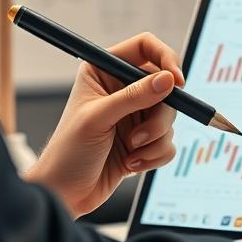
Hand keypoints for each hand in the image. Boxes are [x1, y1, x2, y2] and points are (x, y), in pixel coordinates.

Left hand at [23, 33, 184, 218]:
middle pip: (165, 86)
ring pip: (170, 117)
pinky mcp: (144, 141)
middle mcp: (122, 90)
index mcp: (104, 72)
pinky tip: (131, 164)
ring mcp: (134, 115)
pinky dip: (155, 155)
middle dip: (159, 115)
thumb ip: (135, 96)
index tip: (176, 82)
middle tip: (141, 135)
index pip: (145, 47)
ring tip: (131, 152)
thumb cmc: (68, 152)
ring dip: (155, 139)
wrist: (65, 194)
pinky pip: (168, 141)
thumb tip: (168, 80)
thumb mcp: (99, 119)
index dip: (165, 59)